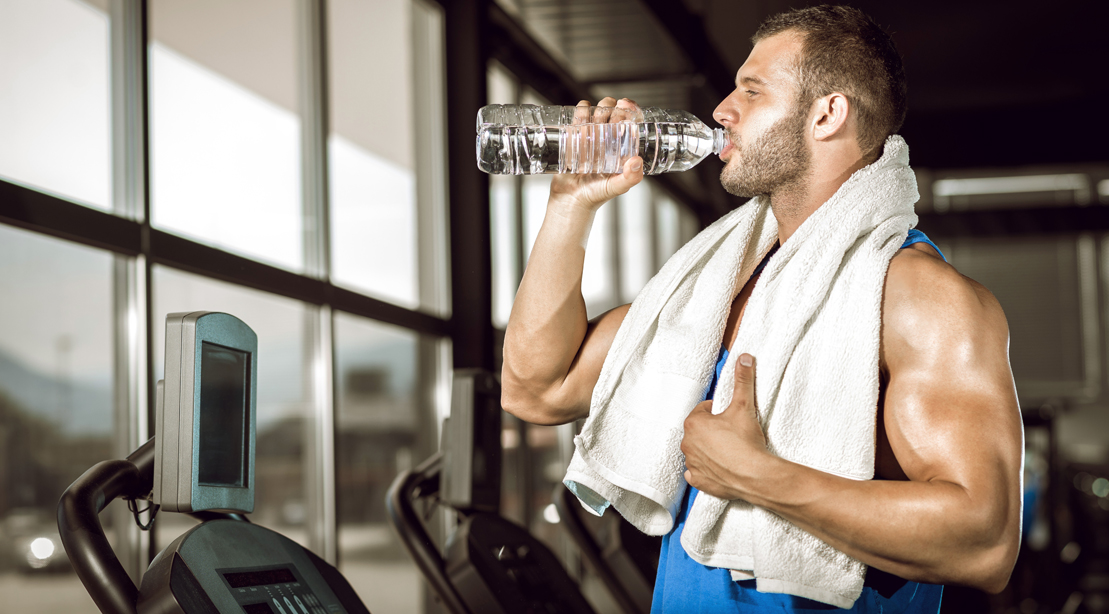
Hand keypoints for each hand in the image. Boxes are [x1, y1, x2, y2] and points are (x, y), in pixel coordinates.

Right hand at [548, 97, 644, 212]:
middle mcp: (608, 140)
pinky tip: (581, 116)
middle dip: (612, 107)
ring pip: (596, 111)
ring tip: (594, 120)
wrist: (570, 201)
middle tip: (609, 116)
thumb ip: (630, 178)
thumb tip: (637, 162)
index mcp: (622, 147)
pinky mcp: (574, 137)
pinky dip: (580, 111)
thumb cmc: (595, 195)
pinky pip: (578, 117)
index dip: (630, 109)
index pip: (630, 121)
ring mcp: (591, 137)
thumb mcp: (616, 187)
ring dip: (596, 108)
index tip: (626, 106)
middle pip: (613, 112)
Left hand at [681, 353, 770, 499]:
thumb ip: (743, 380)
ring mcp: (691, 464)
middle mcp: (687, 444)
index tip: (729, 417)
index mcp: (693, 424)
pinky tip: (719, 467)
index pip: (703, 411)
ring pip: (697, 451)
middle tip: (731, 434)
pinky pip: (696, 473)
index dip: (717, 413)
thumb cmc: (747, 441)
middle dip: (712, 431)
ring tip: (729, 451)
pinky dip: (705, 470)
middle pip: (699, 431)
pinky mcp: (698, 481)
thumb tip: (745, 358)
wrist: (756, 475)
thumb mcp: (744, 405)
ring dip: (708, 450)